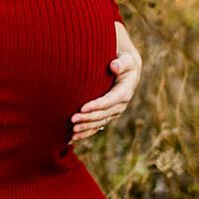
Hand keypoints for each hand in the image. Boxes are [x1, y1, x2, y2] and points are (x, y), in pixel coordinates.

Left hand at [71, 21, 142, 144]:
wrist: (126, 70)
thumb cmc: (124, 62)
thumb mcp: (126, 60)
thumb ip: (121, 63)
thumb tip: (114, 66)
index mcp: (124, 92)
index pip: (110, 101)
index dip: (97, 105)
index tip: (83, 107)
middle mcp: (120, 105)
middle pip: (103, 114)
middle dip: (88, 118)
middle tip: (72, 119)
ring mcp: (114, 112)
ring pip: (99, 123)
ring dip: (86, 128)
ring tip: (72, 131)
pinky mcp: (107, 115)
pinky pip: (97, 126)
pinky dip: (86, 132)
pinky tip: (73, 138)